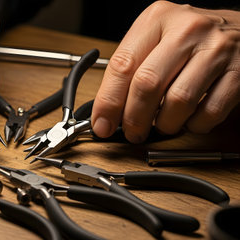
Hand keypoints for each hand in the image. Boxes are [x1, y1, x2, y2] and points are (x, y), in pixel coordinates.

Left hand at [91, 1, 239, 142]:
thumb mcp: (157, 38)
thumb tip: (106, 110)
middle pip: (147, 84)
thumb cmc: (192, 37)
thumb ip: (132, 67)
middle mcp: (187, 30)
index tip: (101, 123)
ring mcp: (216, 49)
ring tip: (162, 124)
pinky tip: (189, 119)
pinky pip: (209, 112)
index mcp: (158, 19)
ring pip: (178, 101)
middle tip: (132, 132)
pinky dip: (194, 125)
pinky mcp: (239, 72)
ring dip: (165, 124)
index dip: (108, 101)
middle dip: (134, 118)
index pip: (123, 65)